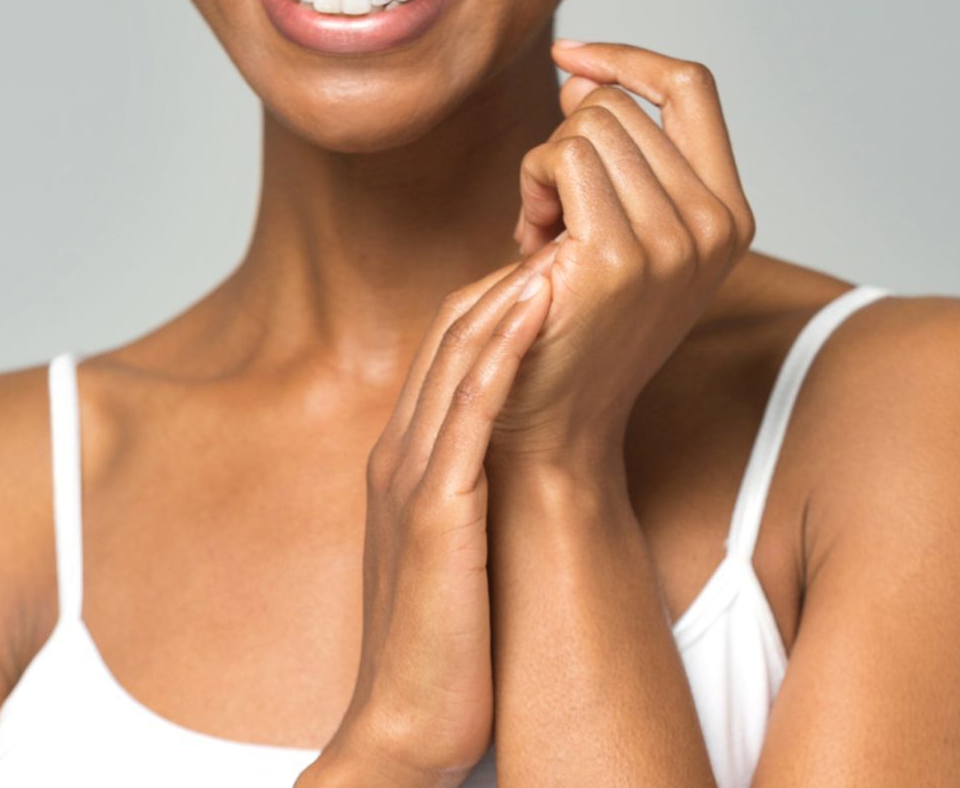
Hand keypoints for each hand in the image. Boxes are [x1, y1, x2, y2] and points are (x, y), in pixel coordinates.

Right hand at [322, 239, 563, 786]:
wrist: (406, 731)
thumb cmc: (444, 641)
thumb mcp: (456, 543)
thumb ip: (473, 484)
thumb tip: (524, 447)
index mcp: (406, 457)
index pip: (447, 350)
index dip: (497, 297)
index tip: (552, 260)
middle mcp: (400, 453)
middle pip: (448, 335)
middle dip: (502, 276)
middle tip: (559, 229)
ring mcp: (414, 480)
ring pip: (457, 359)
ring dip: (505, 295)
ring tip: (557, 243)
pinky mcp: (437, 514)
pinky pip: (467, 414)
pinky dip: (500, 353)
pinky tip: (535, 309)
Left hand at [493, 41, 756, 472]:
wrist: (547, 414)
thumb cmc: (570, 314)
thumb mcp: (620, 219)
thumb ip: (622, 148)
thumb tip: (580, 75)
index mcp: (729, 213)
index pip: (691, 85)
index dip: (625, 58)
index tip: (568, 58)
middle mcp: (716, 226)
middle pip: (617, 104)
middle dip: (566, 142)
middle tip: (552, 215)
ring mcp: (674, 242)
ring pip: (586, 124)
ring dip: (543, 168)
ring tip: (543, 235)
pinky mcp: (619, 256)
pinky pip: (561, 154)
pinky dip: (530, 182)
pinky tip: (529, 240)